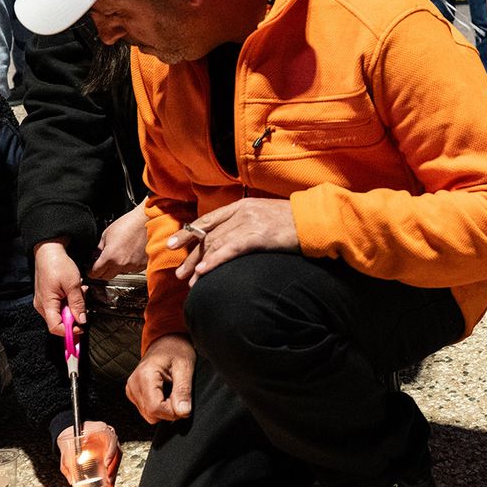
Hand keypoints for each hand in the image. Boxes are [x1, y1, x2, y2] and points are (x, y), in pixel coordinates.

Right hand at [33, 239, 86, 333]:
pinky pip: (59, 305)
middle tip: (82, 303)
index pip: (55, 328)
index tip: (81, 328)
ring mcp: (43, 301)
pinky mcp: (47, 297)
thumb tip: (82, 320)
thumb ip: (77, 303)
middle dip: (74, 315)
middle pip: (59, 322)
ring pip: (61, 313)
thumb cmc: (57, 264)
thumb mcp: (73, 284)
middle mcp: (42, 305)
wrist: (49, 251)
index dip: (69, 331)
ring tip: (79, 293)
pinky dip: (68, 301)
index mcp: (46, 304)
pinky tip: (74, 291)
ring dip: (73, 306)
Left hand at [56, 420, 120, 486]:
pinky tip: (109, 484)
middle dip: (114, 467)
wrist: (72, 430)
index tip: (106, 463)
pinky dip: (112, 473)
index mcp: (101, 430)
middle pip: (117, 452)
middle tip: (108, 479)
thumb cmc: (70, 436)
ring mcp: (109, 445)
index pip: (112, 440)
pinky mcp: (107, 453)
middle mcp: (108, 437)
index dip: (111, 452)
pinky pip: (113, 463)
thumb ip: (66, 463)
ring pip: (117, 459)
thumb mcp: (66, 447)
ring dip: (114, 472)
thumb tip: (71, 480)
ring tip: (109, 484)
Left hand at [89, 206, 148, 279]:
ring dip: (117, 267)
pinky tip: (130, 253)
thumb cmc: (129, 223)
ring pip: (120, 272)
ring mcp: (133, 266)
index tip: (92, 269)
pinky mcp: (142, 265)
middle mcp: (121, 264)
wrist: (147, 221)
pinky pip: (131, 269)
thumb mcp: (107, 233)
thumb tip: (96, 254)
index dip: (92, 271)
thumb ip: (100, 247)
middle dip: (103, 271)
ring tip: (120, 254)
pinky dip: (128, 264)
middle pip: (107, 277)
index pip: (96, 273)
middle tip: (103, 263)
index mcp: (110, 256)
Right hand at [125, 333, 194, 422]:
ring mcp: (131, 389)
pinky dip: (158, 406)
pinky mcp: (132, 393)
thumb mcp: (185, 367)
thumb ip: (183, 390)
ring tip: (171, 390)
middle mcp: (133, 384)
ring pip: (148, 415)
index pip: (155, 408)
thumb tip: (183, 412)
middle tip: (179, 394)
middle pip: (151, 414)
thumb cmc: (176, 350)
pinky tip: (164, 392)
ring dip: (163, 409)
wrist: (165, 341)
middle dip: (169, 411)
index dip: (172, 412)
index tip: (184, 403)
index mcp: (145, 376)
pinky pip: (146, 410)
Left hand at [166, 199, 298, 285]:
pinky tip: (204, 272)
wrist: (315, 220)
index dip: (188, 233)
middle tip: (179, 273)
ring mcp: (250, 223)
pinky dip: (215, 261)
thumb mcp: (266, 216)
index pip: (208, 220)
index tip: (171, 244)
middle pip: (209, 235)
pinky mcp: (259, 235)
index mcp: (242, 206)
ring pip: (216, 244)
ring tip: (190, 281)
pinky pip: (231, 250)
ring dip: (200, 264)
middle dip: (191, 255)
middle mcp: (242, 212)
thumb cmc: (293, 222)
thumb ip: (247, 223)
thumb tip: (231, 240)